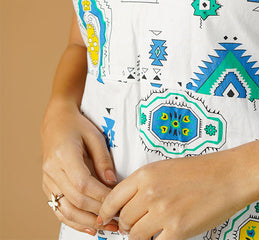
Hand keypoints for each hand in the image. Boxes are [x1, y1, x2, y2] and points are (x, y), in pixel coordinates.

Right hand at [41, 100, 118, 235]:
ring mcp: (47, 181)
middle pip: (76, 199)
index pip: (83, 184)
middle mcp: (51, 170)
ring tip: (108, 227)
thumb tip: (113, 183)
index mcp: (63, 154)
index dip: (101, 196)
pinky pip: (59, 209)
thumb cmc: (77, 126)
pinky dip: (75, 221)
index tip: (118, 202)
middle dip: (98, 211)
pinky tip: (90, 227)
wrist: (56, 122)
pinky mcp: (47, 187)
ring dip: (88, 222)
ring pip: (66, 209)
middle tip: (118, 218)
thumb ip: (104, 160)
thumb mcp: (95, 136)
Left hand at [97, 149, 247, 239]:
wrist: (229, 176)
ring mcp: (163, 212)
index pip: (112, 198)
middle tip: (135, 226)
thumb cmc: (201, 171)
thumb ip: (144, 184)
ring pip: (135, 236)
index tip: (104, 220)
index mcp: (145, 174)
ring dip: (140, 237)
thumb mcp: (166, 168)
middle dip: (127, 226)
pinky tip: (166, 235)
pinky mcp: (177, 230)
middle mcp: (150, 192)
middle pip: (123, 219)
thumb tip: (127, 206)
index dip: (106, 212)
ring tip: (151, 231)